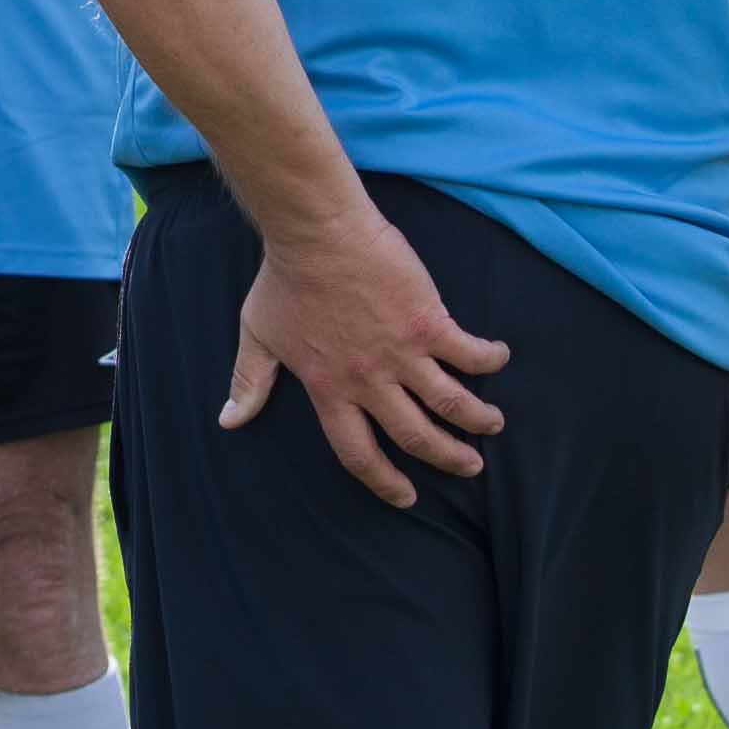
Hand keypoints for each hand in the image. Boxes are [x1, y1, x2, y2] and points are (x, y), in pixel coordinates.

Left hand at [225, 197, 509, 506]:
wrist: (315, 232)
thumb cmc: (284, 280)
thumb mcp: (258, 336)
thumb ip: (248, 382)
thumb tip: (228, 419)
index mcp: (330, 390)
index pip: (358, 453)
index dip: (383, 481)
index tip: (405, 496)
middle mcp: (370, 380)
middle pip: (415, 436)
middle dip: (447, 458)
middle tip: (469, 467)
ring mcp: (402, 352)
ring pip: (450, 401)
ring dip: (476, 418)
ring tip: (493, 425)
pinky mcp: (427, 321)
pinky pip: (467, 351)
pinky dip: (488, 359)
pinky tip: (499, 358)